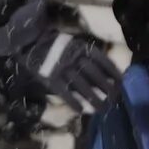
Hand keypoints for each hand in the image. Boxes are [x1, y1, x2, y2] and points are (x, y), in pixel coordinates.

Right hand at [0, 0, 125, 113]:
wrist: (27, 39)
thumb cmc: (51, 42)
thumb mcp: (70, 42)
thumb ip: (83, 52)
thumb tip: (100, 66)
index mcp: (79, 46)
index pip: (101, 60)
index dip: (112, 71)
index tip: (121, 81)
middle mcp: (73, 57)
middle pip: (94, 74)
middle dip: (106, 87)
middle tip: (115, 98)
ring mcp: (61, 67)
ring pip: (81, 85)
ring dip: (93, 97)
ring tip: (103, 107)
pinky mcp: (50, 77)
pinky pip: (64, 91)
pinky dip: (73, 101)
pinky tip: (80, 110)